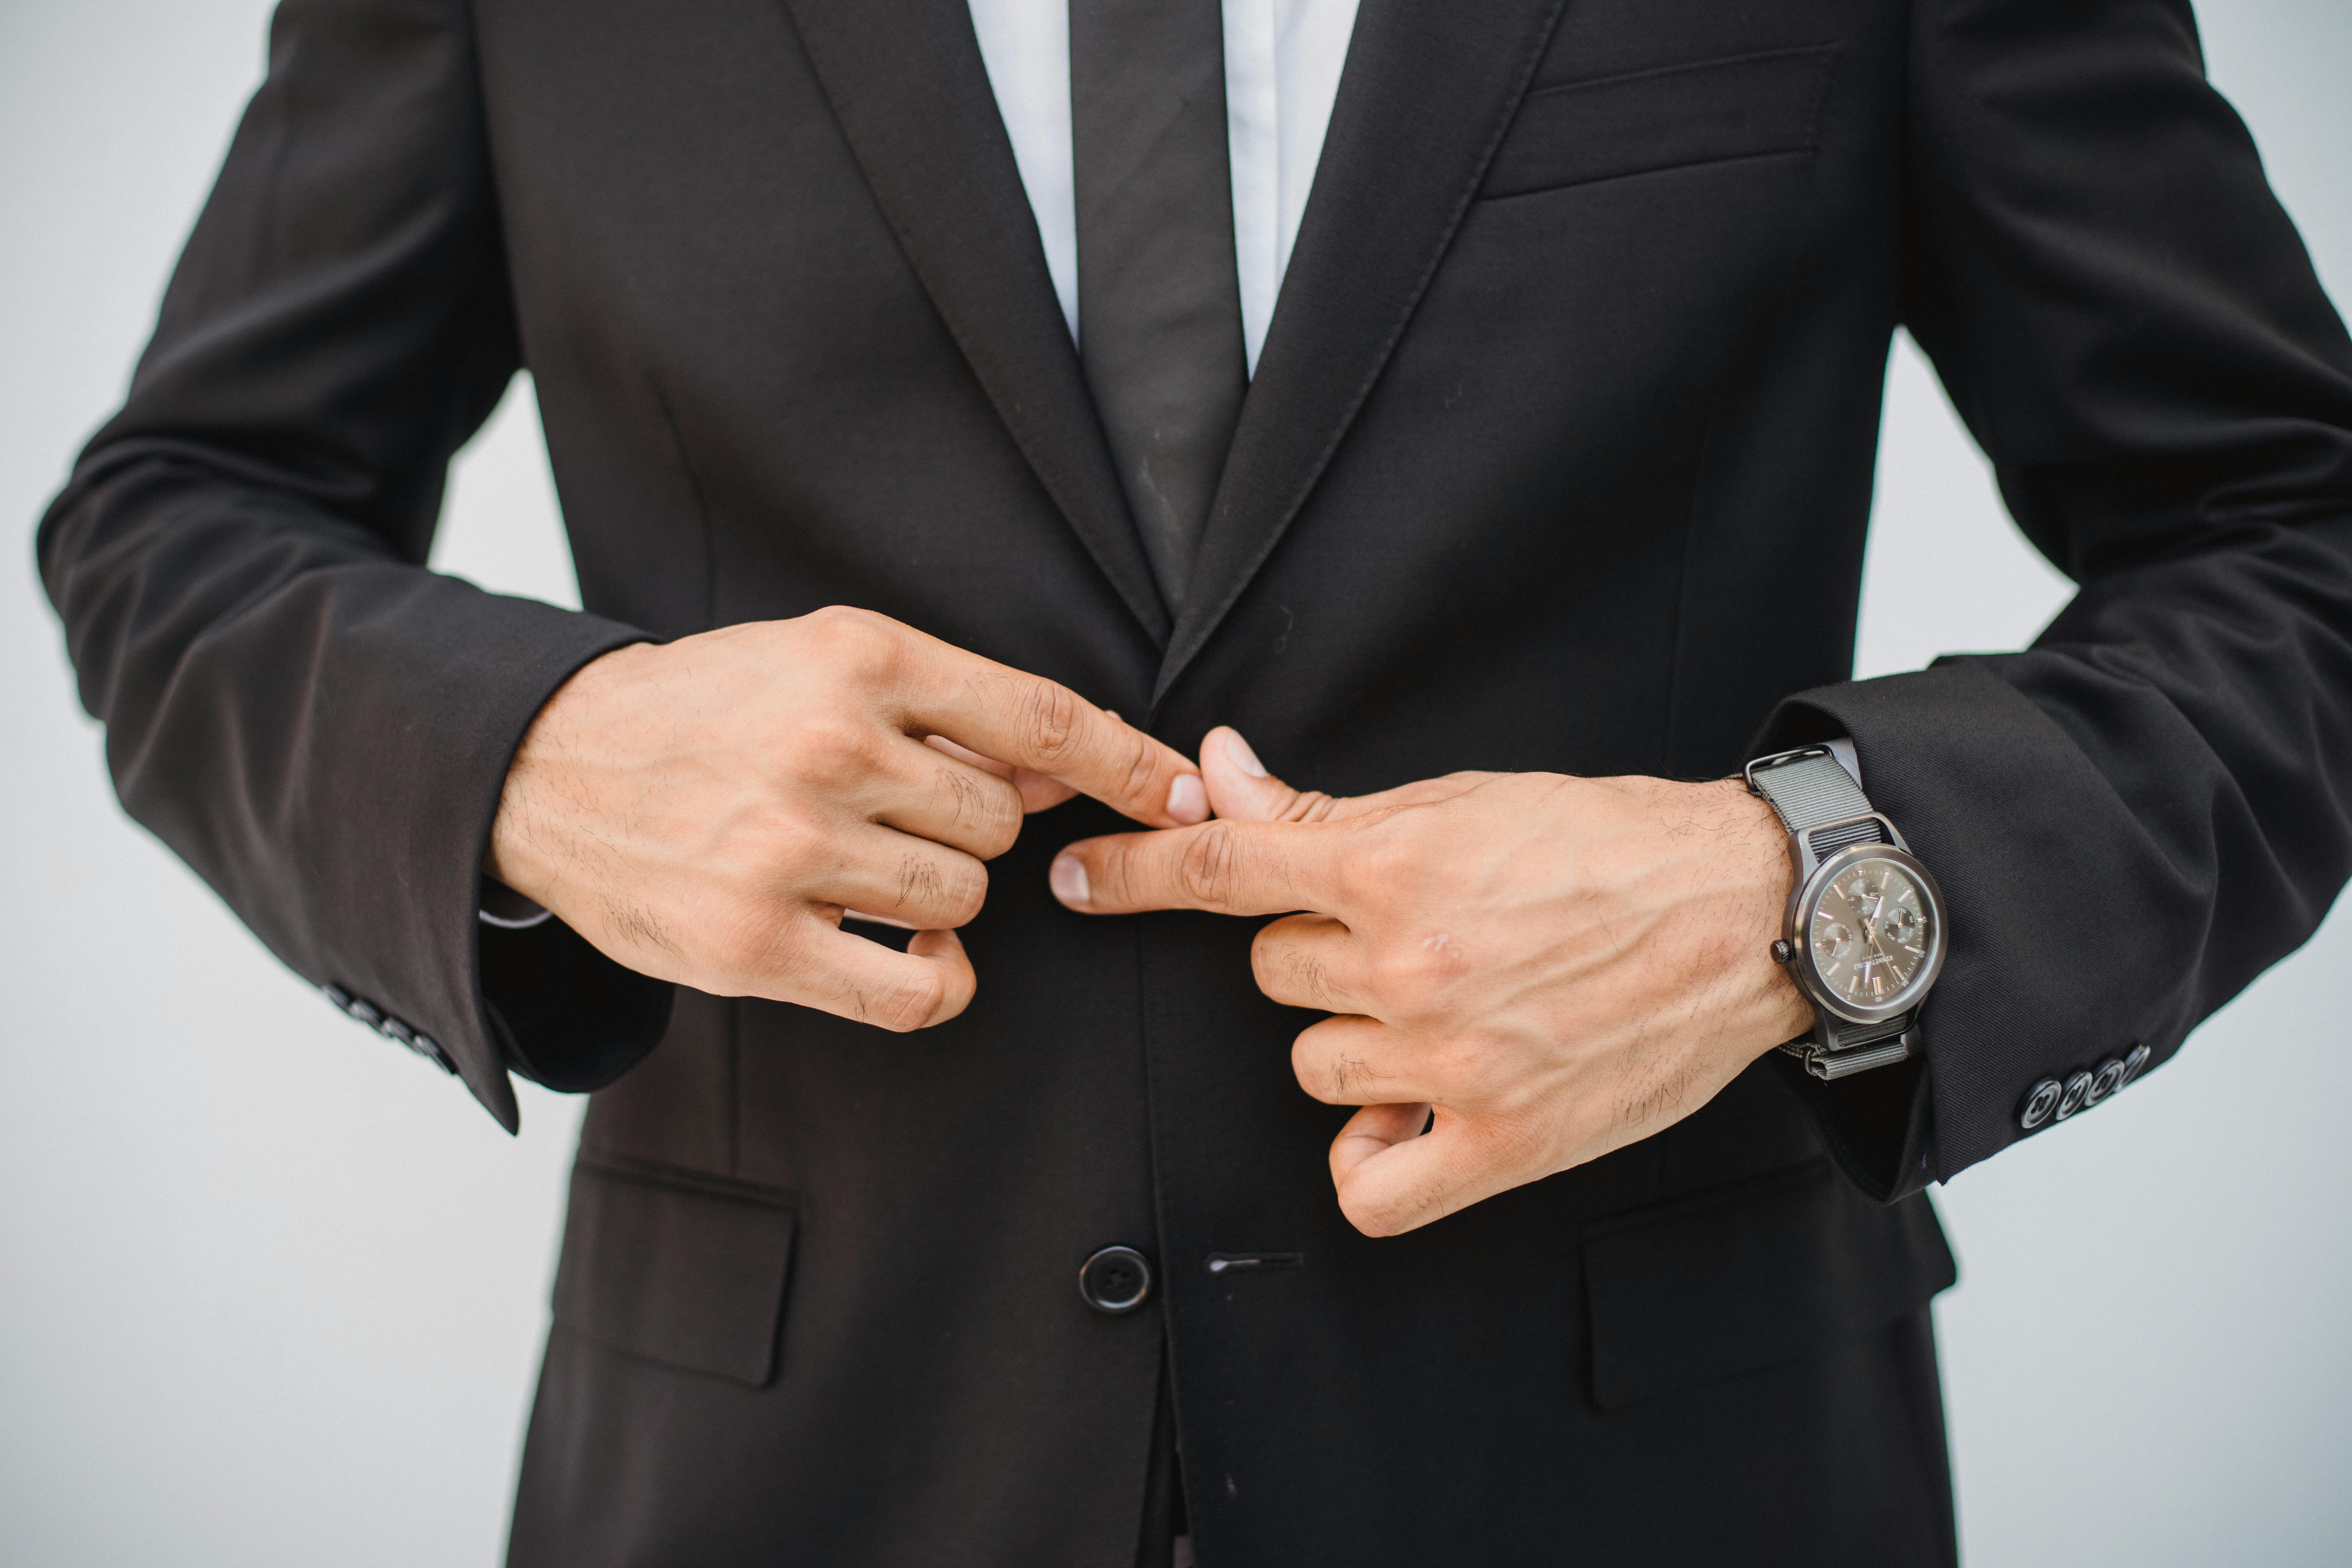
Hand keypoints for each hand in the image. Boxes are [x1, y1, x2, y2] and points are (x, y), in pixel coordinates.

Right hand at [487, 607, 1205, 1029]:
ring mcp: (788, 849)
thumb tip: (1066, 774)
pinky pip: (914, 990)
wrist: (551, 767)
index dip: (1127, 763)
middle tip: (882, 819)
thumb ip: (948, 712)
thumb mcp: (821, 664)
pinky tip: (890, 954)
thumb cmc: (707, 713)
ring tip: (847, 868)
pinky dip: (927, 983)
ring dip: (929, 899)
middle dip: (964, 832)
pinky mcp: (753, 944)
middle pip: (999, 827)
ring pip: (960, 903)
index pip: (1038, 717)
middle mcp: (829, 747)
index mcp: (857, 659)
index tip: (1183, 794)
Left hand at [1048, 728, 1809, 1234]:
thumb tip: (1221, 772)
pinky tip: (1412, 1116)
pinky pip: (1369, 1186)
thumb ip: (1324, 811)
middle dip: (1322, 953)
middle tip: (1413, 938)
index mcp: (1394, 870)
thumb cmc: (1608, 846)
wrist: (1744, 913)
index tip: (1076, 881)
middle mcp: (1411, 967)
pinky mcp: (1502, 1143)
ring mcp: (1452, 1064)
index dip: (1133, 871)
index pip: (1221, 869)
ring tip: (1445, 1010)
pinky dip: (1375, 1157)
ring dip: (1356, 1042)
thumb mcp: (1462, 802)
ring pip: (1313, 1065)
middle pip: (1273, 973)